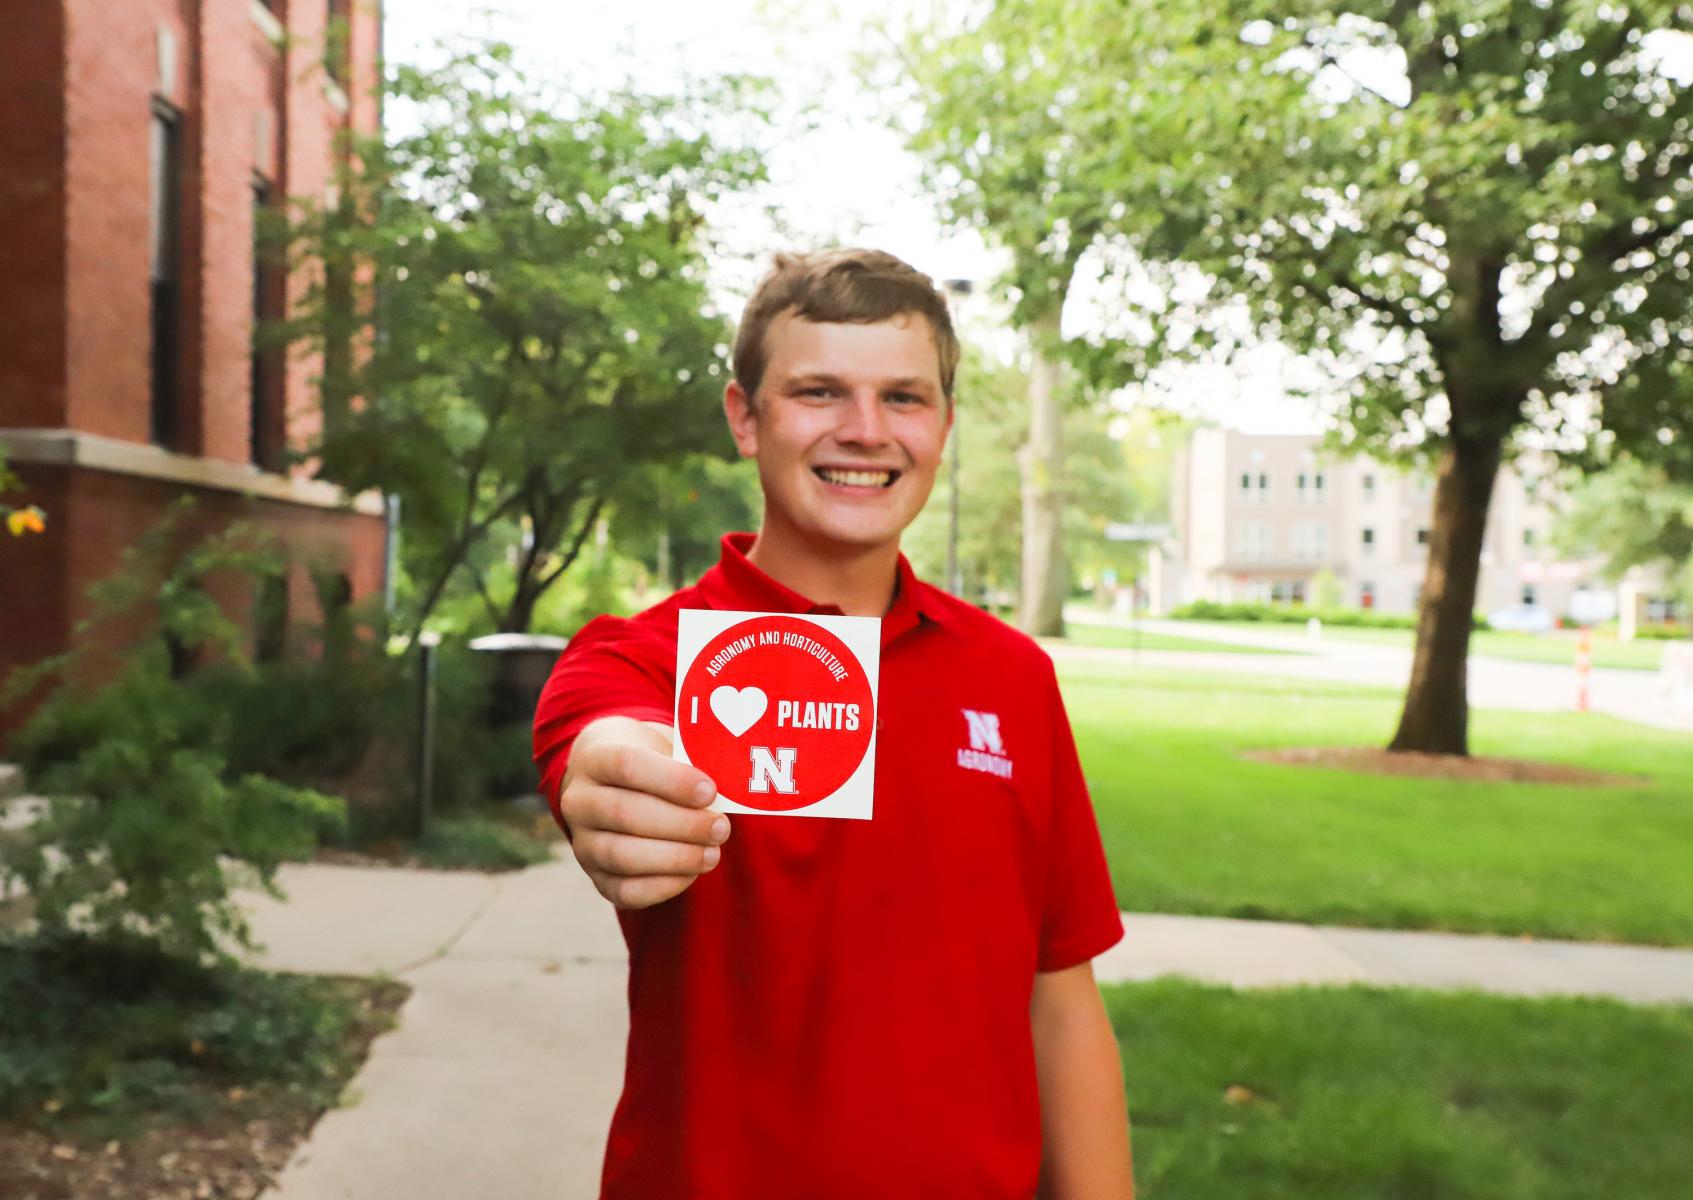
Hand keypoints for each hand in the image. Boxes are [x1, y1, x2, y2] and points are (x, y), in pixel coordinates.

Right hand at [559, 717, 730, 908]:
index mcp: (595, 759)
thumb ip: (690, 763)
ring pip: (623, 856)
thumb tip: (730, 787)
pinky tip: (692, 871)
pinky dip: (664, 885)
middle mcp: (579, 801)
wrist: (612, 780)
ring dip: (675, 858)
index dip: (671, 781)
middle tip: (721, 828)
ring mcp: (582, 843)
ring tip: (712, 853)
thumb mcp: (664, 747)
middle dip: (681, 825)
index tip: (710, 791)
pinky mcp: (596, 877)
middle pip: (625, 814)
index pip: (628, 766)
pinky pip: (625, 891)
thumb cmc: (651, 760)